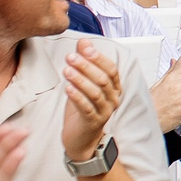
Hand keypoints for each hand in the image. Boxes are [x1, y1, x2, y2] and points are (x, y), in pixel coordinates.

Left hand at [59, 38, 123, 160]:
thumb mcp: (83, 84)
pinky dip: (77, 97)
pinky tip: (67, 88)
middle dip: (86, 66)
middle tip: (70, 57)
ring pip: (95, 93)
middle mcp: (113, 99)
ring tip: (66, 70)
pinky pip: (86, 108)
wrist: (81, 139)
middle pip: (103, 79)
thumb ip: (85, 62)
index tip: (84, 48)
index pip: (111, 69)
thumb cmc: (83, 110)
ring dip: (80, 80)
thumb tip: (83, 41)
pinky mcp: (92, 123)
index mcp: (114, 88)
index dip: (98, 58)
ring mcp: (104, 112)